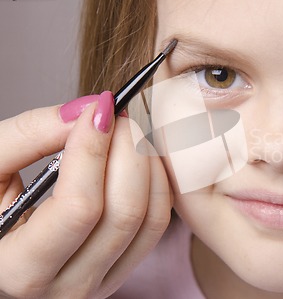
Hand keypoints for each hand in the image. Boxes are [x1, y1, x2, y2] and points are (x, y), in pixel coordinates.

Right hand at [0, 93, 171, 297]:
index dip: (93, 150)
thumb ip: (28, 136)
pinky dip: (156, 184)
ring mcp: (100, 281)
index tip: (99, 108)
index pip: (79, 207)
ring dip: (147, 164)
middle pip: (124, 212)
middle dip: (128, 150)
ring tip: (128, 132)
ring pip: (149, 218)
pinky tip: (139, 158)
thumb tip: (85, 112)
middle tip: (117, 115)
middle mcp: (67, 287)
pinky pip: (156, 225)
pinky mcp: (121, 270)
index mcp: (19, 269)